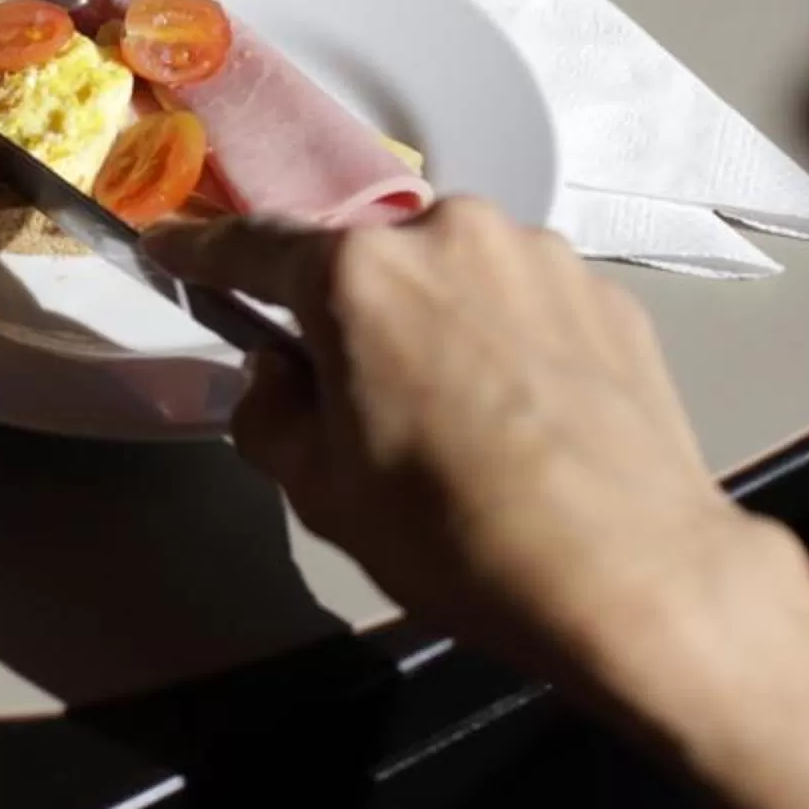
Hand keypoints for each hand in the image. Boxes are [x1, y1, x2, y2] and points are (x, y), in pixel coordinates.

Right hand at [146, 198, 808, 808]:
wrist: (637, 575)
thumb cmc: (461, 537)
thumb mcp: (320, 492)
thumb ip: (269, 411)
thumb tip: (281, 374)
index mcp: (356, 274)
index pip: (251, 246)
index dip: (200, 252)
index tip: (171, 248)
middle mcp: (447, 233)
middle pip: (365, 258)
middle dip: (348, 308)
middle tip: (356, 389)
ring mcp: (538, 256)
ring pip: (453, 272)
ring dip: (437, 318)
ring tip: (457, 411)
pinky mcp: (606, 294)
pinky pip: (525, 299)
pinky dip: (507, 337)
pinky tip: (522, 412)